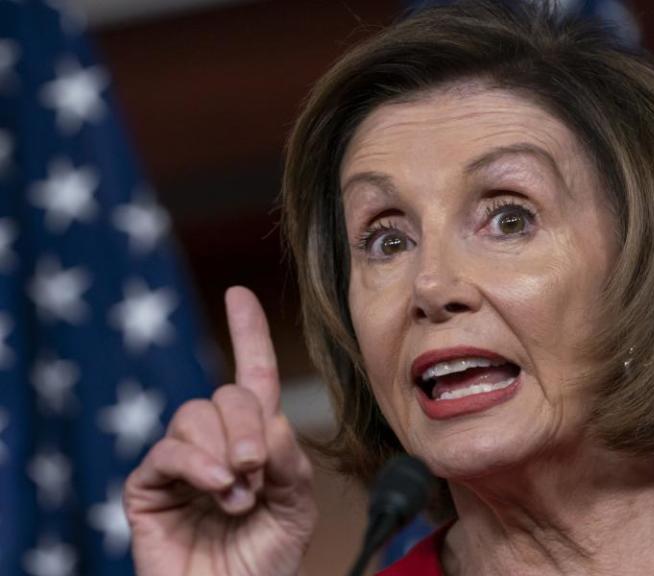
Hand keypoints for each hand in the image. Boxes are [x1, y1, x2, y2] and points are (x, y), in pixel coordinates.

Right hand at [124, 286, 316, 575]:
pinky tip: (219, 487)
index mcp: (254, 442)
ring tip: (241, 494)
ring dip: (225, 451)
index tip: (239, 296)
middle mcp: (215, 445)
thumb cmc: (266, 561)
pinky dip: (197, 464)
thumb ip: (290, 460)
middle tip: (258, 469)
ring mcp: (179, 465)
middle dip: (247, 426)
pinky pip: (167, 452)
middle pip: (225, 395)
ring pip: (194, 416)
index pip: (250, 377)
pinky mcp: (148, 489)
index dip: (247, 334)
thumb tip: (270, 420)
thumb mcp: (297, 507)